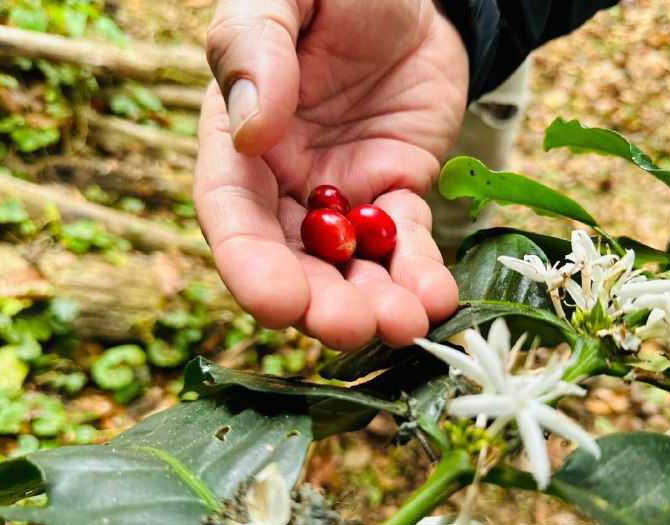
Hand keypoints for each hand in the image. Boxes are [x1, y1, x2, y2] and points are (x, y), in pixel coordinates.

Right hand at [194, 0, 467, 350]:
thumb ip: (255, 51)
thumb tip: (249, 133)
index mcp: (239, 143)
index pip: (233, 217)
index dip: (251, 267)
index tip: (277, 303)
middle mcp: (285, 183)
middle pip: (293, 261)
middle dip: (320, 303)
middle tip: (352, 328)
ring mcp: (343, 195)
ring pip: (352, 266)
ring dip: (374, 303)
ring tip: (405, 326)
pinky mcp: (397, 192)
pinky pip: (407, 241)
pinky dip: (420, 274)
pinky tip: (437, 300)